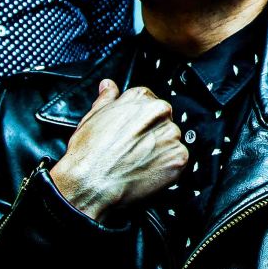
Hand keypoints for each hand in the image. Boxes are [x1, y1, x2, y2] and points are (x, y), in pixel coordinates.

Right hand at [50, 79, 187, 220]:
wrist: (90, 182)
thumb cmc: (89, 152)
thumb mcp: (92, 116)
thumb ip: (106, 98)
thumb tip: (109, 86)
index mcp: (142, 98)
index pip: (150, 103)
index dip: (140, 122)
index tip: (133, 133)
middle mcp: (160, 112)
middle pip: (163, 122)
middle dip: (151, 136)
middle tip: (133, 151)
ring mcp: (171, 135)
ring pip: (171, 142)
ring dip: (160, 152)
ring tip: (137, 163)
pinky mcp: (179, 158)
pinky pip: (178, 161)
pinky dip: (166, 169)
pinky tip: (147, 172)